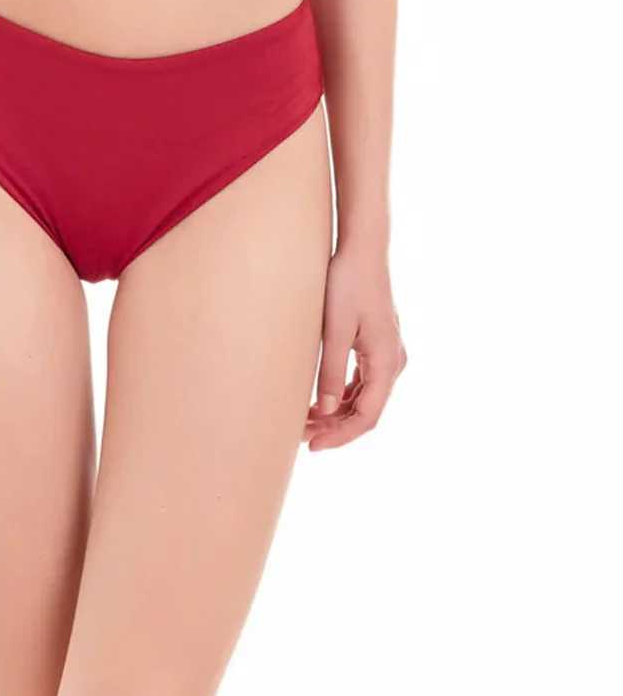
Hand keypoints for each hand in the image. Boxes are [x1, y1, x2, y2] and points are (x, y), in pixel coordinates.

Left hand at [304, 244, 406, 450]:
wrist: (362, 249)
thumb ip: (331, 372)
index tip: (313, 446)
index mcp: (386, 362)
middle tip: (301, 435)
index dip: (341, 436)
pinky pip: (364, 380)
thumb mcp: (334, 330)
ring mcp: (388, 353)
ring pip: (365, 396)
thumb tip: (327, 411)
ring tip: (306, 419)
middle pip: (367, 410)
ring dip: (338, 412)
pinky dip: (344, 394)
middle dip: (335, 427)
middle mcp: (393, 361)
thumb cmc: (347, 284)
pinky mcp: (378, 343)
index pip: (367, 417)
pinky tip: (321, 398)